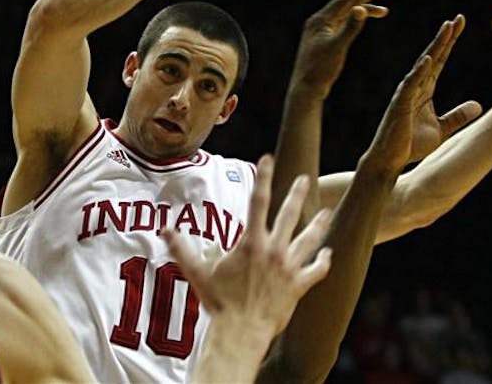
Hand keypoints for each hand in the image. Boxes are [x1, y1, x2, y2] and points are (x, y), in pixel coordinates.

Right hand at [161, 154, 332, 340]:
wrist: (241, 331)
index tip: (268, 159)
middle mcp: (273, 250)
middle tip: (305, 177)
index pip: (258, 201)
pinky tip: (327, 255)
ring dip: (318, 225)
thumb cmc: (219, 302)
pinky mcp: (298, 286)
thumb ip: (181, 249)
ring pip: (309, 240)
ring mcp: (289, 268)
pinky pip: (315, 271)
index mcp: (251, 242)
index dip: (263, 177)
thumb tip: (164, 230)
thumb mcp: (197, 272)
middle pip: (289, 215)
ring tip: (327, 212)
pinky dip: (322, 262)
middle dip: (297, 194)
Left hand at [291, 0, 389, 98]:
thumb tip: (361, 8)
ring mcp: (321, 30)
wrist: (306, 88)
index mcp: (321, 20)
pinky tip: (365, 22)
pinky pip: (343, 24)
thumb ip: (350, 27)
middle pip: (346, 3)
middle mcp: (320, 22)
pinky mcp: (324, 39)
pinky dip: (355, 21)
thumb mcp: (338, 47)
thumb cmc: (320, 70)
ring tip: (385, 11)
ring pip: (346, 14)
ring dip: (364, 10)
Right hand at [364, 18, 480, 172]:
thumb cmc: (410, 145)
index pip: (439, 61)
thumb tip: (478, 105)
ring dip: (434, 47)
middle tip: (457, 19)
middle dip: (445, 38)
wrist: (390, 161)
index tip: (459, 24)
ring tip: (446, 30)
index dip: (449, 43)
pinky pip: (410, 85)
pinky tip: (428, 59)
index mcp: (425, 91)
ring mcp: (406, 94)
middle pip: (432, 57)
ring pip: (422, 66)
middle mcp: (415, 87)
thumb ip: (458, 116)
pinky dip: (419, 72)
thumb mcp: (442, 129)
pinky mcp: (400, 105)